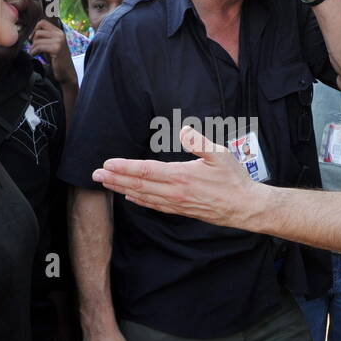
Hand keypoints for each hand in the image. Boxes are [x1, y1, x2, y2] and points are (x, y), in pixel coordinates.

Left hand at [31, 19, 77, 86]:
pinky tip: (34, 55)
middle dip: (33, 41)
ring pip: (37, 39)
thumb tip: (32, 33)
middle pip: (38, 31)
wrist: (67, 73)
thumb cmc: (57, 60)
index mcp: (59, 32)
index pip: (42, 22)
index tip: (32, 39)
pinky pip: (39, 46)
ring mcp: (59, 41)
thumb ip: (45, 37)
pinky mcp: (56, 49)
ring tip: (34, 53)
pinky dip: (33, 51)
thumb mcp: (52, 45)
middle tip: (34, 49)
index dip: (35, 29)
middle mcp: (60, 34)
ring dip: (32, 47)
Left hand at [93, 125, 264, 229]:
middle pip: (138, 185)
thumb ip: (200, 142)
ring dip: (122, 189)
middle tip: (95, 174)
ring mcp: (177, 203)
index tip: (107, 163)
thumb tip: (183, 130)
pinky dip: (139, 201)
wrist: (245, 207)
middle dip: (115, 179)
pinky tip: (130, 197)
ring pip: (143, 196)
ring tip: (106, 184)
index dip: (124, 167)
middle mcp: (175, 192)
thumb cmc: (234, 179)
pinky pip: (155, 205)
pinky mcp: (181, 209)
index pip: (146, 171)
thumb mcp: (220, 154)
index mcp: (181, 177)